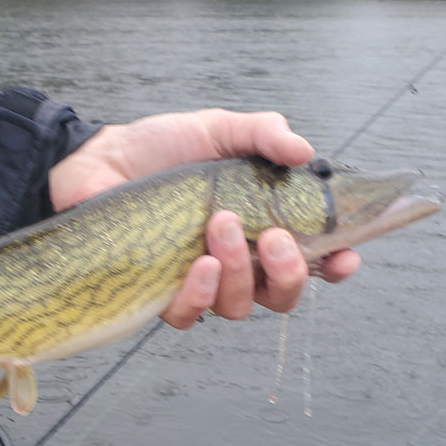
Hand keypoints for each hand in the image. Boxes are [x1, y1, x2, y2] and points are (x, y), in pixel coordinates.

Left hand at [49, 109, 360, 328]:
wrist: (100, 156)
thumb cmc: (161, 146)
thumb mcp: (217, 129)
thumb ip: (262, 134)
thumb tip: (304, 151)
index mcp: (258, 225)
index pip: (310, 259)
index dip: (333, 265)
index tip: (344, 255)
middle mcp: (234, 261)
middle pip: (279, 295)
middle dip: (287, 273)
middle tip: (272, 237)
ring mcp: (196, 280)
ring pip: (236, 308)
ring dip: (238, 274)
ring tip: (220, 226)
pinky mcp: (157, 292)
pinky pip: (187, 316)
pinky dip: (198, 296)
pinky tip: (196, 266)